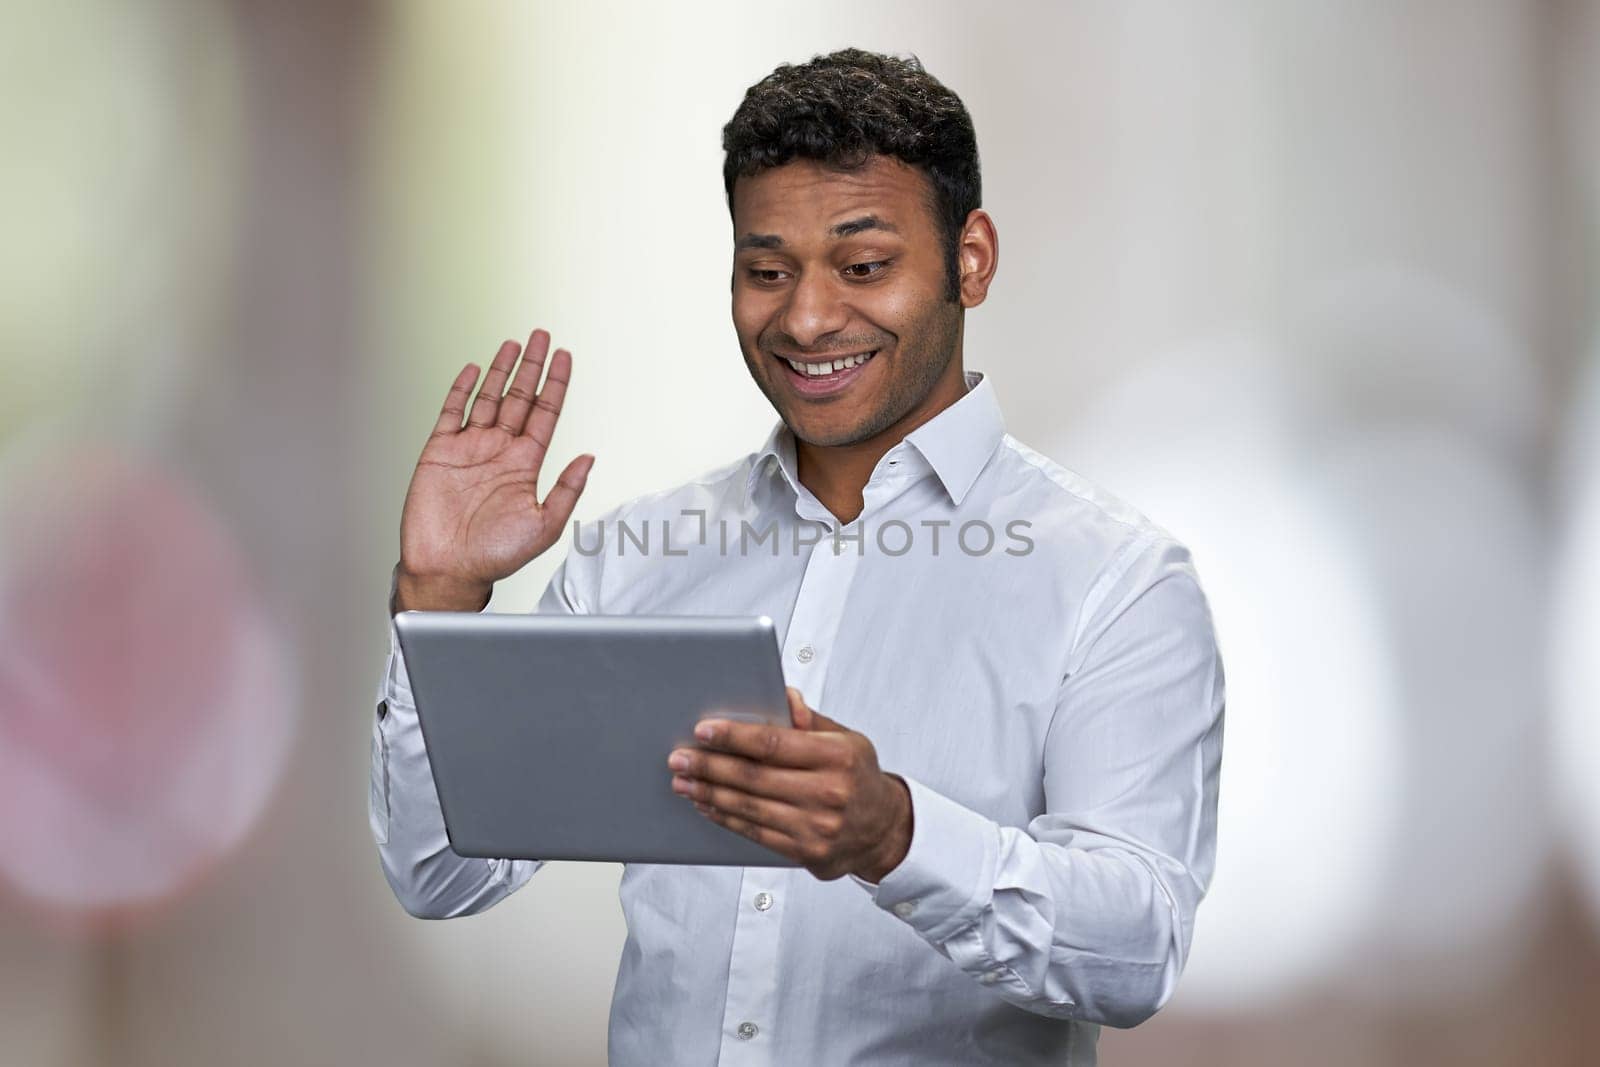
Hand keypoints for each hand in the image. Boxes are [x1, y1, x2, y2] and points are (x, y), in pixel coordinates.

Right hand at [394, 329, 593, 612]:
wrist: (448, 569)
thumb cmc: (495, 556)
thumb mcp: (544, 526)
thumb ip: (566, 490)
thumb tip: (589, 459)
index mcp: (525, 465)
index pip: (545, 414)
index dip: (555, 384)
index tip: (564, 357)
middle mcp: (499, 451)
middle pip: (520, 397)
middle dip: (531, 367)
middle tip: (542, 336)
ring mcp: (469, 449)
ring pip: (487, 398)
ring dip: (501, 371)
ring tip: (513, 344)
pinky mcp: (440, 452)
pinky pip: (451, 412)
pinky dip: (460, 389)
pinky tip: (472, 370)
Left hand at [667, 687, 913, 881]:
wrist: (885, 829)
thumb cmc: (858, 776)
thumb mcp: (847, 739)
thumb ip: (810, 720)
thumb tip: (783, 697)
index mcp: (837, 757)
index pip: (774, 744)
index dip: (734, 737)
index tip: (704, 730)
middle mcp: (828, 793)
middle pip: (754, 778)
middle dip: (710, 766)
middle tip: (679, 758)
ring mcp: (817, 827)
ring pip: (749, 808)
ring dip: (709, 794)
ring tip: (684, 781)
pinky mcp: (806, 852)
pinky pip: (756, 834)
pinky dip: (726, 819)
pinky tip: (706, 806)